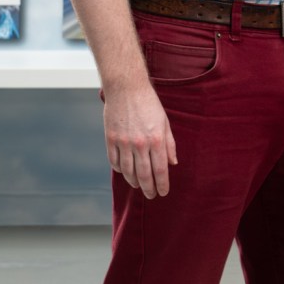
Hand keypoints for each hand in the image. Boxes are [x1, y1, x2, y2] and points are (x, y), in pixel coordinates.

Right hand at [104, 81, 176, 197]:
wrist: (126, 88)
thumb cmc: (149, 104)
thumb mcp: (165, 122)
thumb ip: (169, 144)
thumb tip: (172, 163)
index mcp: (156, 140)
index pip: (160, 170)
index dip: (162, 184)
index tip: (163, 192)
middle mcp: (140, 144)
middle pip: (144, 175)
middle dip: (148, 189)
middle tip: (151, 195)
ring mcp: (123, 142)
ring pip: (127, 171)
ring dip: (134, 182)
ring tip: (138, 186)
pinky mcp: (110, 139)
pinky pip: (114, 161)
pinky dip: (120, 170)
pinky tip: (125, 172)